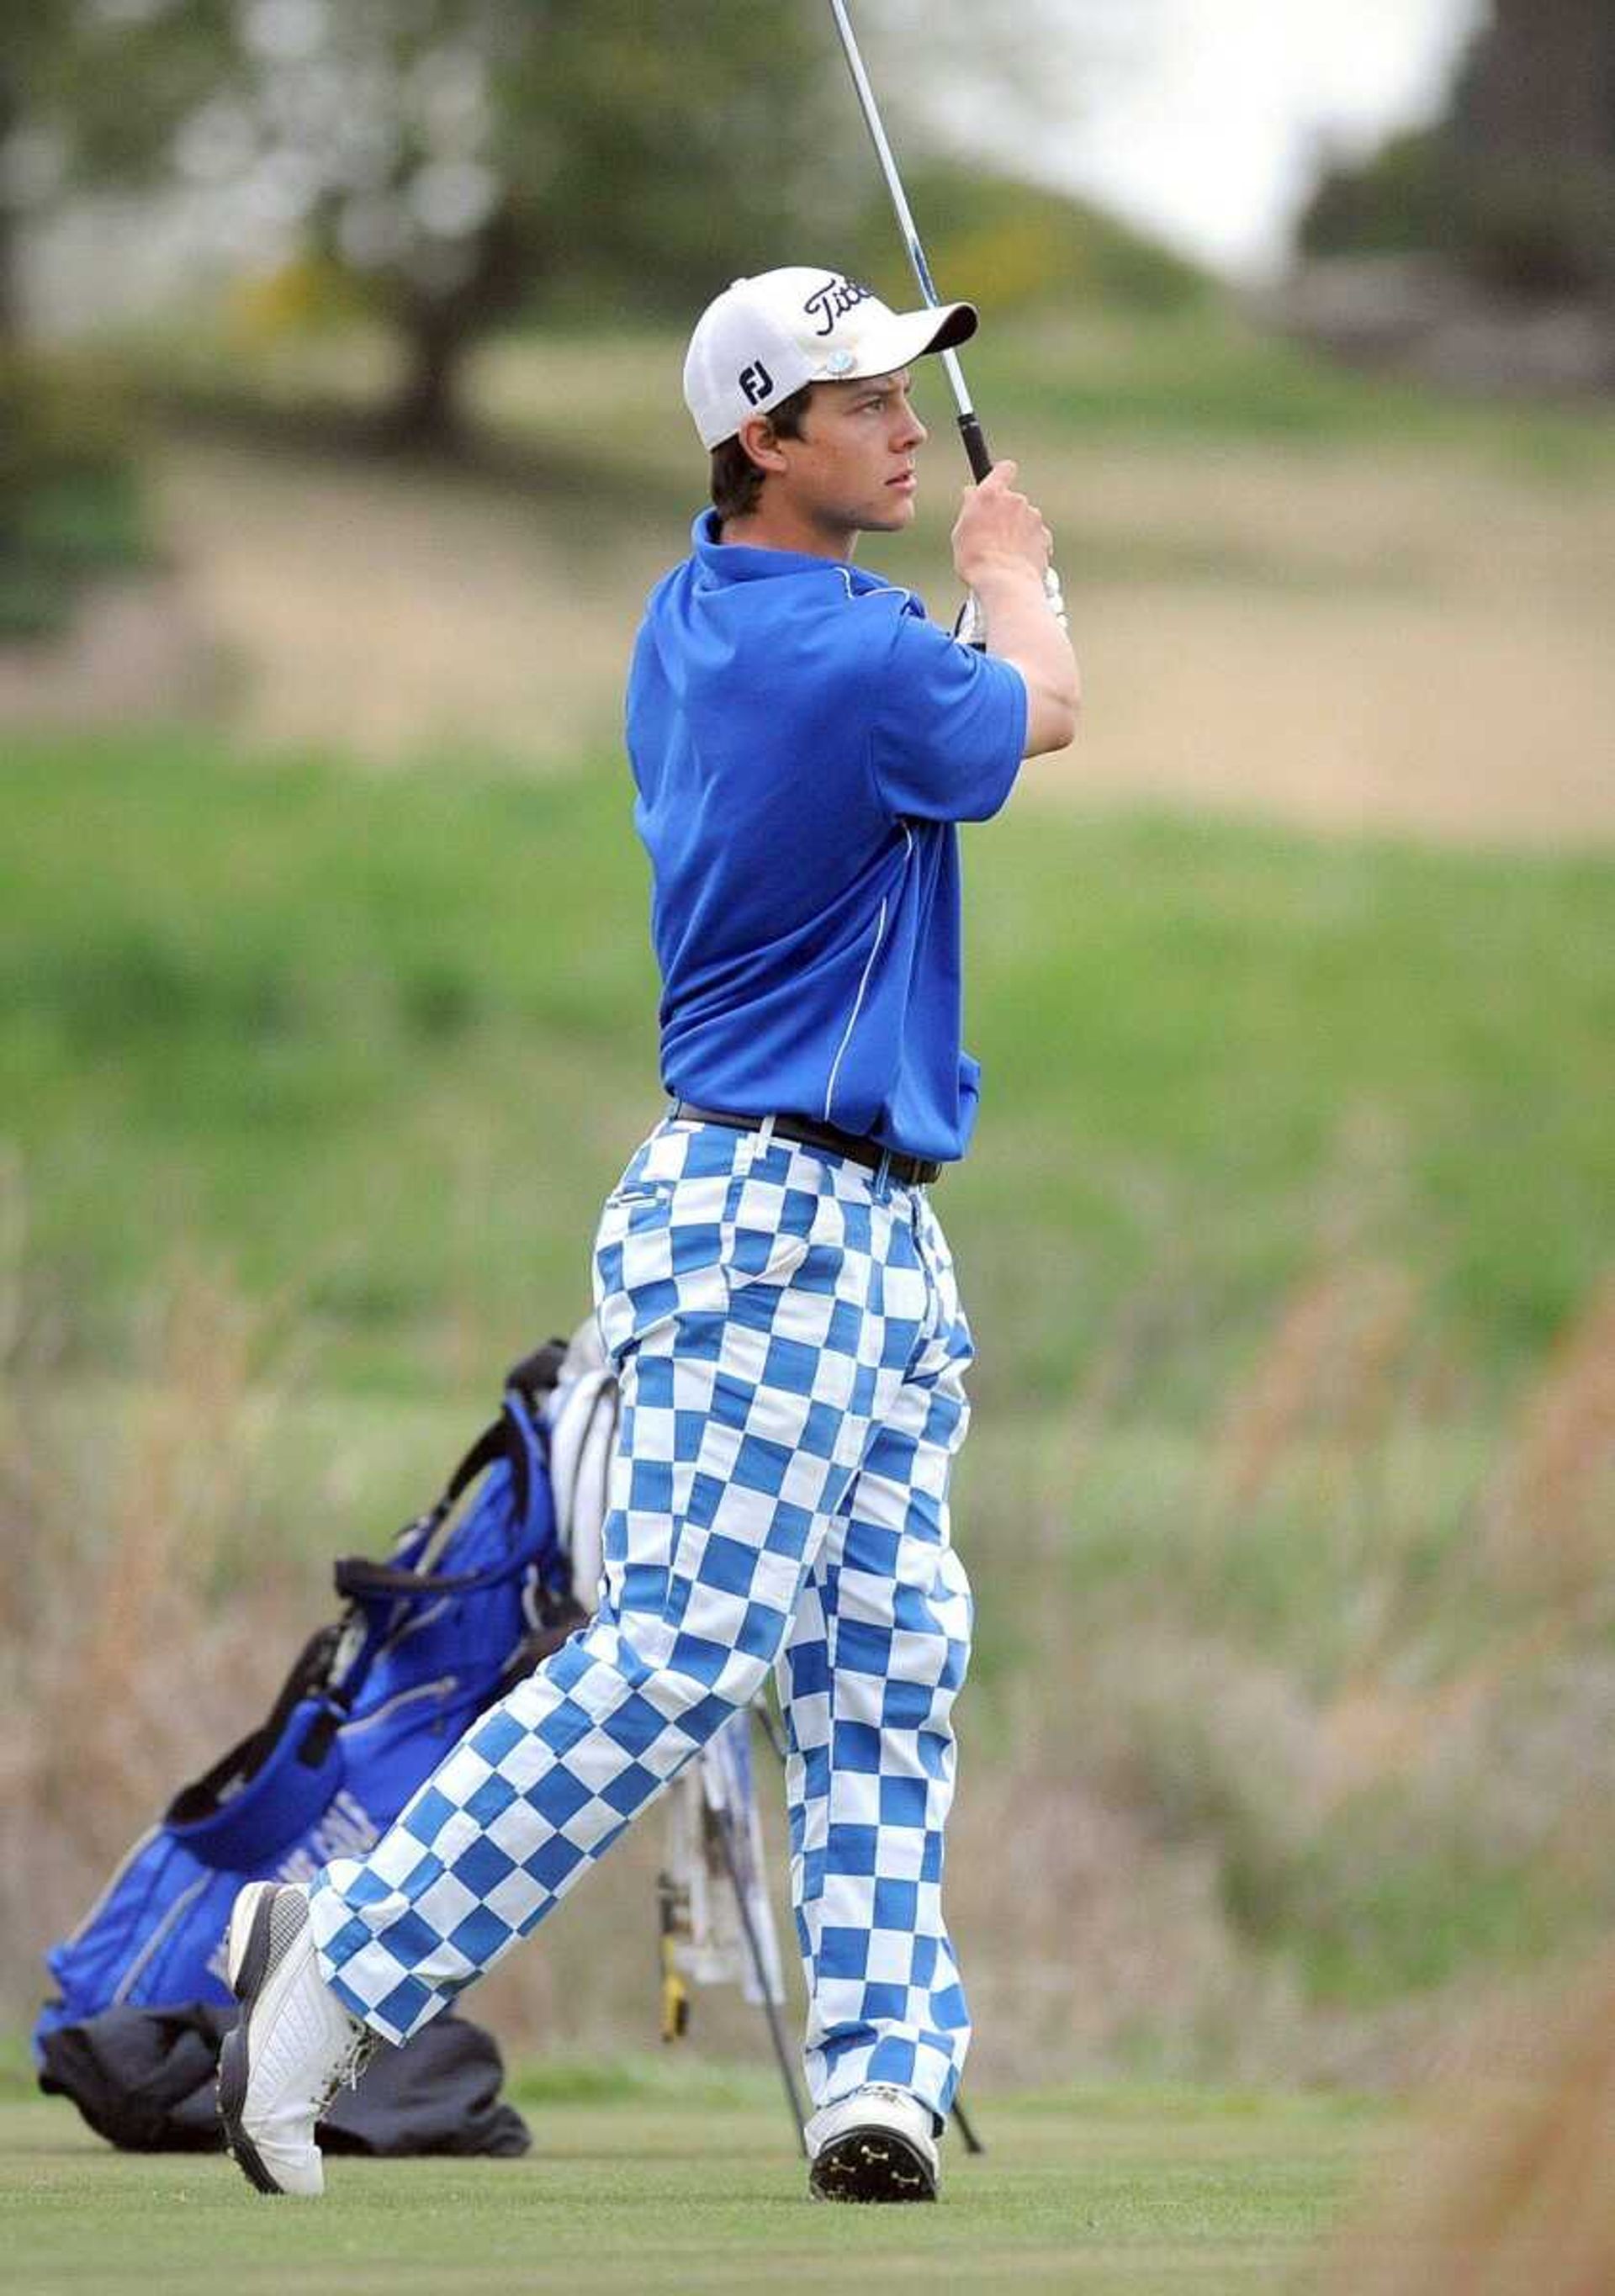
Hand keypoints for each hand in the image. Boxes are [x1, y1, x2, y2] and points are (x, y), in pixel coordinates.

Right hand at [951, 461, 1053, 592]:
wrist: (1005, 583)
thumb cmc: (978, 559)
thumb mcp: (961, 531)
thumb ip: (970, 507)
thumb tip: (972, 493)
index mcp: (992, 494)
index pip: (1004, 469)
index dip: (1002, 474)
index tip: (999, 482)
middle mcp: (1016, 500)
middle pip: (1013, 500)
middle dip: (1006, 514)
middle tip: (993, 536)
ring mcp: (1033, 518)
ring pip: (1025, 520)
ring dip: (1018, 532)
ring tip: (1004, 554)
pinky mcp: (1045, 536)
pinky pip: (1035, 537)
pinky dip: (1028, 546)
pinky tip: (1017, 561)